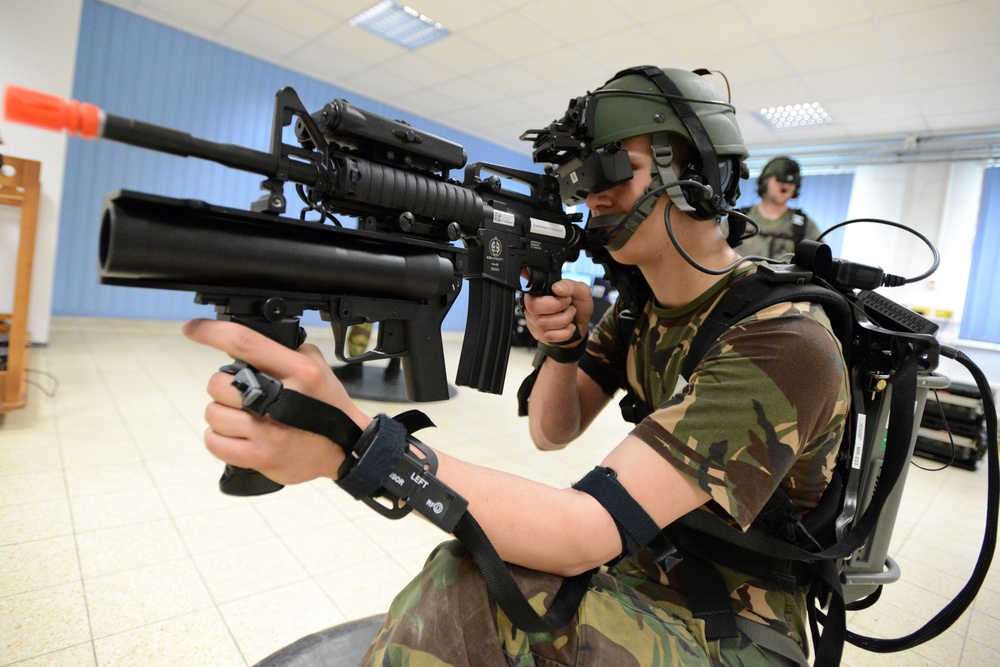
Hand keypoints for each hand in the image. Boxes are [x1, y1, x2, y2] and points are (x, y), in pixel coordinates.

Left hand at [182, 319, 370, 484]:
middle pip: (219, 384)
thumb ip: (284, 350)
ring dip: (222, 414)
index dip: (212, 333)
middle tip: (241, 394)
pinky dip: (219, 438)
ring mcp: (269, 432)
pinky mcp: (261, 457)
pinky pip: (214, 442)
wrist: (345, 447)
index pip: (246, 343)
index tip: (193, 328)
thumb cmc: (327, 404)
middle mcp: (282, 400)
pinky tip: (238, 435)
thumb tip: (245, 344)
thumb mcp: (315, 366)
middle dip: (223, 387)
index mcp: (298, 371)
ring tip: (243, 418)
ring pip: (213, 414)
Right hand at [522, 279, 593, 345]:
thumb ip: (570, 285)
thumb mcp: (581, 291)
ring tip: (571, 315)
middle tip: (569, 306)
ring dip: (564, 320)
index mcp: (538, 292)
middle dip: (557, 307)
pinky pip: (549, 336)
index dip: (549, 298)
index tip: (565, 298)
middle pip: (533, 308)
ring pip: (542, 324)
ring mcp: (533, 322)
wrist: (581, 323)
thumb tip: (556, 287)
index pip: (530, 294)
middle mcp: (531, 306)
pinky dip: (565, 332)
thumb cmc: (578, 305)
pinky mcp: (539, 335)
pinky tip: (569, 327)